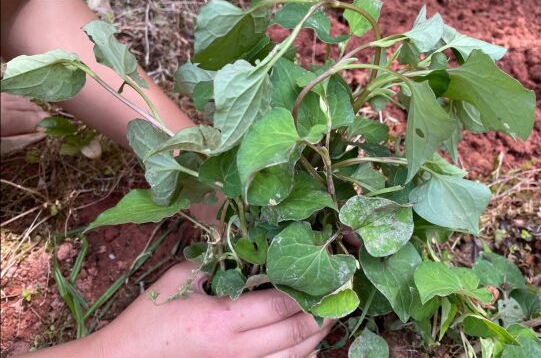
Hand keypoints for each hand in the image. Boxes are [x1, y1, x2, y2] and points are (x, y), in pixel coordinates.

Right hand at [27, 262, 331, 357]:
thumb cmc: (150, 318)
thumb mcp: (180, 278)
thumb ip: (216, 260)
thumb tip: (250, 245)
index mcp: (224, 319)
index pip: (283, 305)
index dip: (310, 290)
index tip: (329, 274)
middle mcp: (237, 350)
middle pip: (298, 332)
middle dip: (323, 312)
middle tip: (339, 293)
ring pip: (295, 357)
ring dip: (317, 336)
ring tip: (329, 315)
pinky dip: (301, 357)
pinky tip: (308, 344)